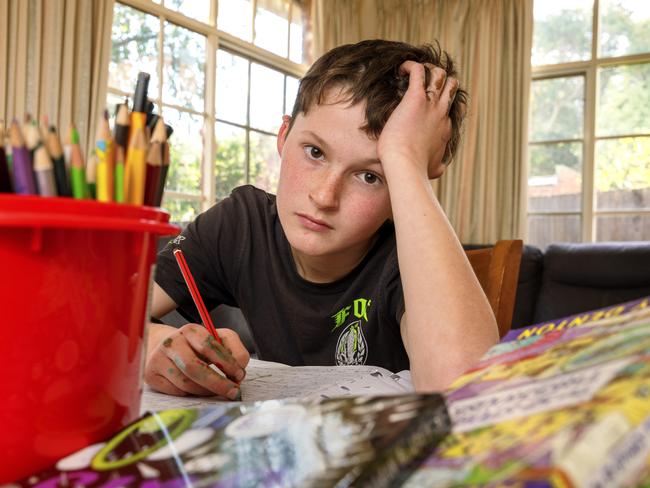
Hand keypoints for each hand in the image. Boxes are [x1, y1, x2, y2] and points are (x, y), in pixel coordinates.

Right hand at [144, 323, 249, 398]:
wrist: (165, 347)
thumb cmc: (197, 346)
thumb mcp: (218, 340)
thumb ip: (234, 350)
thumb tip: (239, 372)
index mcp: (190, 330)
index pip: (208, 346)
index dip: (226, 362)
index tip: (239, 375)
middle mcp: (171, 343)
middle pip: (194, 367)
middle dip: (217, 383)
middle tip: (233, 392)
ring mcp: (158, 359)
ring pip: (186, 384)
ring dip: (207, 391)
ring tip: (216, 390)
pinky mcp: (152, 376)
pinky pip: (177, 392)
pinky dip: (192, 394)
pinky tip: (198, 389)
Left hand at [378, 61, 459, 178]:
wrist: (407, 165)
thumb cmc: (417, 169)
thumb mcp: (435, 168)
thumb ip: (439, 164)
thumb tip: (440, 169)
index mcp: (446, 127)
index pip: (453, 106)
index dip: (445, 99)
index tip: (432, 101)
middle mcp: (442, 112)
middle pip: (451, 85)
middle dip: (440, 79)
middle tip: (422, 82)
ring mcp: (431, 104)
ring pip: (439, 74)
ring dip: (427, 69)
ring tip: (411, 74)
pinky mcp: (416, 98)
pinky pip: (418, 71)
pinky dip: (410, 66)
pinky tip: (400, 70)